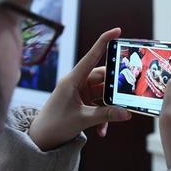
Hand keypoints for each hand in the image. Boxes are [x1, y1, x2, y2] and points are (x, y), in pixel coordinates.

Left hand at [29, 28, 131, 150]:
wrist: (41, 140)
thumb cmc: (55, 125)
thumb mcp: (82, 120)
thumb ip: (106, 115)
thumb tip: (127, 113)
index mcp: (72, 79)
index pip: (91, 56)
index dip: (104, 42)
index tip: (117, 31)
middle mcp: (77, 82)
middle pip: (103, 77)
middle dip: (115, 88)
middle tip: (129, 93)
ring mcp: (80, 92)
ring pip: (103, 93)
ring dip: (109, 107)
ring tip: (115, 118)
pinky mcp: (82, 102)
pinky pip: (99, 105)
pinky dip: (103, 116)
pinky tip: (101, 131)